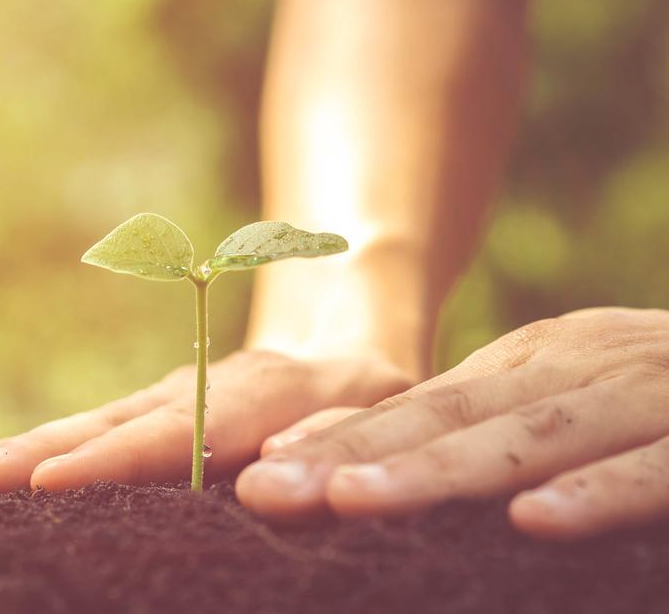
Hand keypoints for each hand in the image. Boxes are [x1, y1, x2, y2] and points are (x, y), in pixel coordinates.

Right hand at [0, 349, 411, 494]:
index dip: (114, 461)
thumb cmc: (371, 393)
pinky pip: (86, 432)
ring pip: (83, 426)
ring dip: (10, 449)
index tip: (48, 485)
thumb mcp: (381, 408)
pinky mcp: (150, 411)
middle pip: (108, 425)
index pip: (178, 434)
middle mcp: (195, 392)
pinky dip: (26, 450)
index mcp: (258, 395)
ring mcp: (166, 399)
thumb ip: (336, 439)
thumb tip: (275, 470)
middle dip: (29, 456)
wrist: (343, 334)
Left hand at [236, 307, 668, 539]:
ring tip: (351, 500)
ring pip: (530, 436)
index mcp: (529, 364)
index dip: (337, 441)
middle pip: (448, 417)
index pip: (416, 407)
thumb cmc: (651, 400)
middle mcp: (574, 367)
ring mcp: (644, 393)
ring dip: (438, 470)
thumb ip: (467, 426)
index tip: (258, 474)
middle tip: (263, 492)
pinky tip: (536, 521)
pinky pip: (652, 466)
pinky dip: (598, 490)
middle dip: (353, 456)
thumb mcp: (551, 401)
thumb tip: (348, 458)